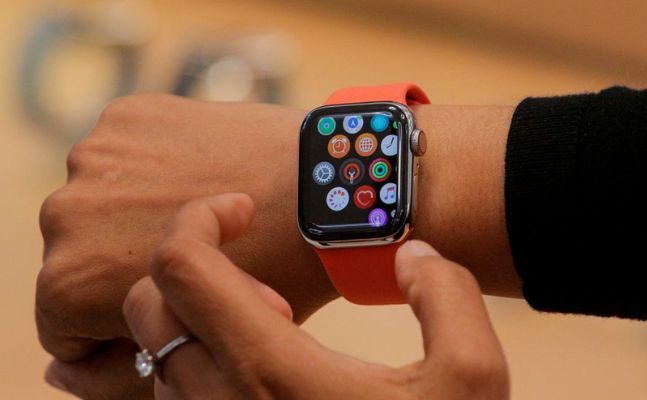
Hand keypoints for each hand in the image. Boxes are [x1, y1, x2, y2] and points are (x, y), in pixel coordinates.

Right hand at [37, 95, 336, 398]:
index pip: (63, 325)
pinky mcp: (129, 114)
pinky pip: (130, 153)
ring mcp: (94, 156)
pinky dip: (156, 164)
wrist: (324, 193)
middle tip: (196, 262)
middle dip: (125, 265)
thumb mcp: (192, 345)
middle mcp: (63, 216)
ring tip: (202, 213)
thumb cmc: (271, 282)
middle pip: (80, 257)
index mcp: (67, 284)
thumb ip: (116, 377)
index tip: (166, 309)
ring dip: (136, 212)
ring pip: (104, 201)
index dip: (116, 325)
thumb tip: (59, 375)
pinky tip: (205, 174)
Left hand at [119, 194, 508, 399]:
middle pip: (148, 305)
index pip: (182, 269)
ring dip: (200, 320)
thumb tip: (414, 259)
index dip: (199, 218)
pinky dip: (202, 361)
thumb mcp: (471, 378)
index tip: (240, 210)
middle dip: (197, 269)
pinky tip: (268, 375)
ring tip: (277, 334)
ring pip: (156, 352)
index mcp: (271, 372)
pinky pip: (175, 393)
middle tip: (268, 288)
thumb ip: (448, 298)